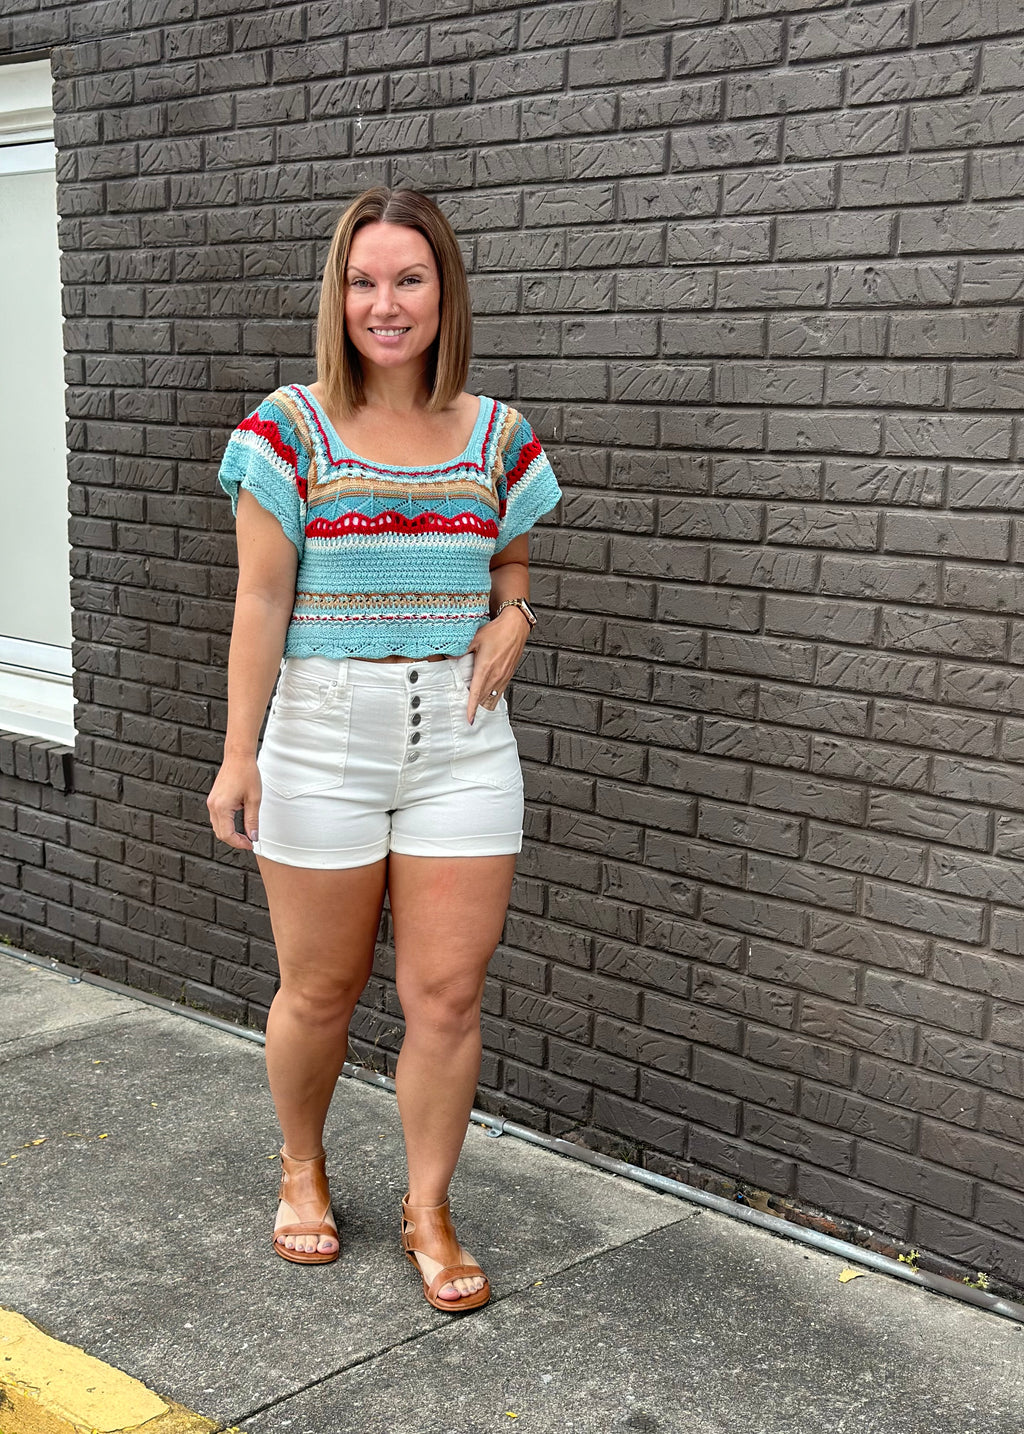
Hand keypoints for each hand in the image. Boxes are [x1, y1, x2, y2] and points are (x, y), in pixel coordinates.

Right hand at [207, 757, 261, 850]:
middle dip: (235, 840)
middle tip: (250, 840)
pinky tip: (238, 823)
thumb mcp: (254, 799)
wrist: (238, 757)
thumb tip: (253, 836)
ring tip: (245, 833)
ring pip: (217, 827)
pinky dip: (226, 824)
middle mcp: (213, 806)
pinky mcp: (213, 799)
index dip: (239, 843)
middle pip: (220, 833)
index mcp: (222, 807)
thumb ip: (252, 821)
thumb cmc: (247, 774)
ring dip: (230, 833)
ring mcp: (211, 802)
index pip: (227, 835)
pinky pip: (217, 818)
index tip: (251, 844)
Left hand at [465, 607, 529, 723]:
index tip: (469, 719)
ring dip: (484, 702)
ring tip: (475, 704)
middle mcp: (496, 676)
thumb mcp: (474, 639)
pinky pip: (499, 691)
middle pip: (483, 699)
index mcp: (485, 668)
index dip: (472, 709)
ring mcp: (503, 676)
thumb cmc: (497, 631)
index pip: (476, 694)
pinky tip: (486, 692)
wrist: (516, 626)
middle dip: (475, 706)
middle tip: (466, 710)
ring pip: (492, 697)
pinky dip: (492, 695)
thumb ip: (460, 651)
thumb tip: (448, 657)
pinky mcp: (508, 675)